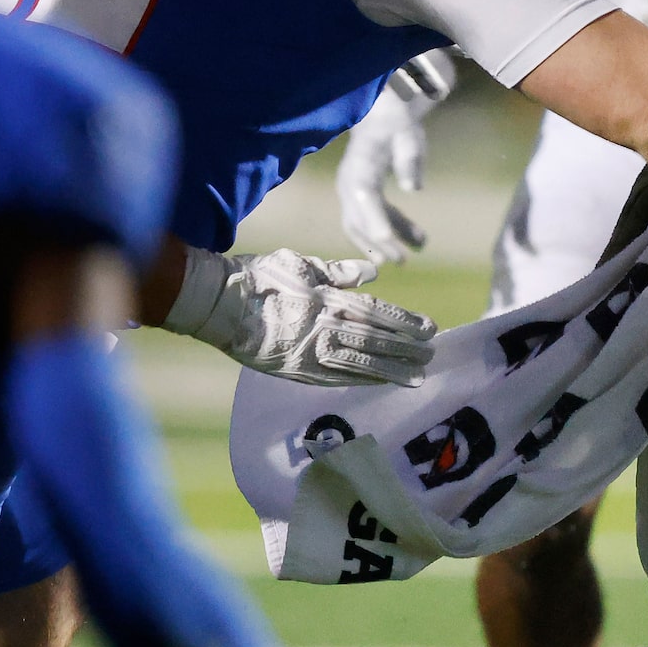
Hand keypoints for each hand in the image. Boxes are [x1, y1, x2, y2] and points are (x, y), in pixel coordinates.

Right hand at [162, 247, 437, 386]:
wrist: (216, 304)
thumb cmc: (258, 278)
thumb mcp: (301, 263)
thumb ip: (339, 271)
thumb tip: (373, 272)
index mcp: (327, 300)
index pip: (377, 312)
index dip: (405, 322)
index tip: (429, 328)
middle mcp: (323, 328)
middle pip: (375, 340)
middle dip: (406, 349)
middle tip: (431, 354)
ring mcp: (310, 353)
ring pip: (360, 363)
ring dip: (392, 371)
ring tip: (418, 376)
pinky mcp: (296, 371)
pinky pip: (336, 379)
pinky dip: (362, 381)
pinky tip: (382, 383)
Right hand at [337, 51, 457, 263]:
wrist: (381, 114)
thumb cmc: (397, 123)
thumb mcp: (408, 134)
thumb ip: (410, 158)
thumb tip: (413, 188)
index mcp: (359, 168)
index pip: (366, 203)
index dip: (378, 227)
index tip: (393, 246)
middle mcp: (348, 183)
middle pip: (358, 221)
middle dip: (379, 244)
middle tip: (404, 261)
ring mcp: (350, 191)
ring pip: (361, 225)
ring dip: (384, 241)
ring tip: (416, 249)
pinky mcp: (359, 195)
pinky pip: (369, 219)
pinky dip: (388, 230)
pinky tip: (413, 238)